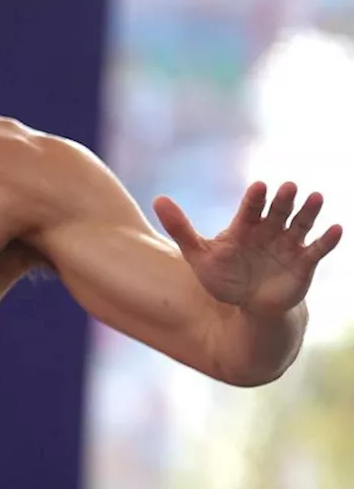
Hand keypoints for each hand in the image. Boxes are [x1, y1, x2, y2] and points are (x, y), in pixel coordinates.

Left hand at [154, 181, 342, 315]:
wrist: (246, 307)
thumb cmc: (222, 278)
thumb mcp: (198, 255)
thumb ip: (180, 228)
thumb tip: (158, 198)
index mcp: (244, 226)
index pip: (250, 208)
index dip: (255, 198)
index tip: (259, 187)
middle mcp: (269, 231)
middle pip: (278, 211)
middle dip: (283, 200)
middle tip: (289, 186)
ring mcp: (288, 246)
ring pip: (301, 224)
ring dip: (309, 211)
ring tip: (316, 196)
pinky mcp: (304, 264)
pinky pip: (318, 249)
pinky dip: (327, 240)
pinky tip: (336, 228)